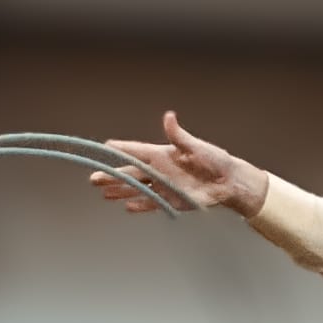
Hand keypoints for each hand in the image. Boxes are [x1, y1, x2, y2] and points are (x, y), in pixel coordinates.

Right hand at [89, 111, 264, 217]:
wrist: (228, 182)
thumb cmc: (215, 160)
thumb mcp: (196, 147)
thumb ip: (179, 135)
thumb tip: (169, 117)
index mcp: (163, 154)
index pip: (137, 151)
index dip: (122, 148)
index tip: (105, 146)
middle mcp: (160, 170)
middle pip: (130, 173)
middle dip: (112, 175)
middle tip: (94, 178)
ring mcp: (164, 186)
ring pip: (136, 189)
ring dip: (120, 191)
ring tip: (104, 193)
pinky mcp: (171, 201)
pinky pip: (151, 203)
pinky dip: (139, 205)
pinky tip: (126, 206)